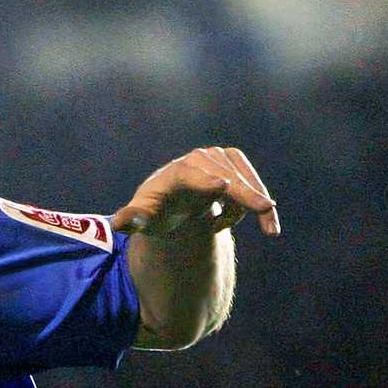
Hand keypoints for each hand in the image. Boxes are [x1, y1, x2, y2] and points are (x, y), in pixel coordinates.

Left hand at [111, 146, 280, 238]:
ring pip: (243, 180)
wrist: (170, 201)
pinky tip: (266, 223)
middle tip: (265, 209)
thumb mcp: (142, 219)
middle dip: (245, 194)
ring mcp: (216, 158)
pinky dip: (260, 201)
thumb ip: (132, 220)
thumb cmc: (154, 212)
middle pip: (223, 177)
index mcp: (172, 174)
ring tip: (267, 229)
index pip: (189, 174)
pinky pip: (252, 180)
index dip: (204, 181)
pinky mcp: (232, 161)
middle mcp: (196, 160)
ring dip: (255, 205)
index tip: (222, 187)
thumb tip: (120, 223)